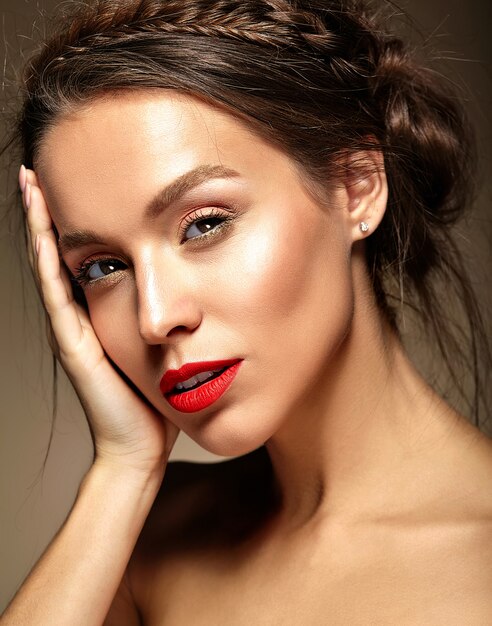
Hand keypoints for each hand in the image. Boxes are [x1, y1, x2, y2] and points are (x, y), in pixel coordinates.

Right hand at [20, 166, 179, 475]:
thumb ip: (166, 317)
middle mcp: (78, 316)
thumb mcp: (161, 344)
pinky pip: (55, 292)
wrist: (141, 444)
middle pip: (58, 253)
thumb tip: (192, 291)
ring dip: (39, 225)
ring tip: (31, 183)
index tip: (78, 180)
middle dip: (48, 211)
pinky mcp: (74, 343)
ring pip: (49, 266)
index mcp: (99, 313)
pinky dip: (46, 259)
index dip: (76, 220)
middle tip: (39, 168)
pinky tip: (43, 229)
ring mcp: (71, 329)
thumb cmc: (155, 398)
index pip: (83, 256)